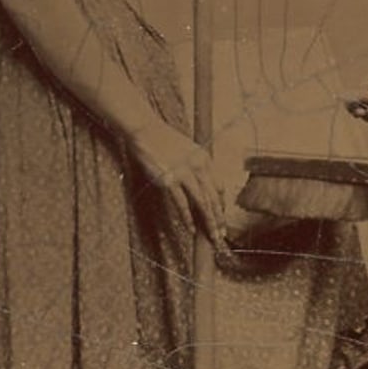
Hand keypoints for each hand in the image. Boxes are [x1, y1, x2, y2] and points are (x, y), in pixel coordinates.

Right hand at [128, 119, 227, 245]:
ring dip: (208, 222)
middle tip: (221, 235)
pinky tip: (191, 229)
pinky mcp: (169, 180)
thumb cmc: (164, 141)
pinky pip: (182, 204)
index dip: (221, 205)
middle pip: (214, 197)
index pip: (218, 187)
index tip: (221, 219)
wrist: (146, 131)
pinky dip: (187, 218)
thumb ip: (197, 167)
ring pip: (202, 203)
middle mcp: (199, 166)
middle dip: (219, 218)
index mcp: (205, 158)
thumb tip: (203, 186)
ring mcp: (184, 173)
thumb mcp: (188, 151)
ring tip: (212, 236)